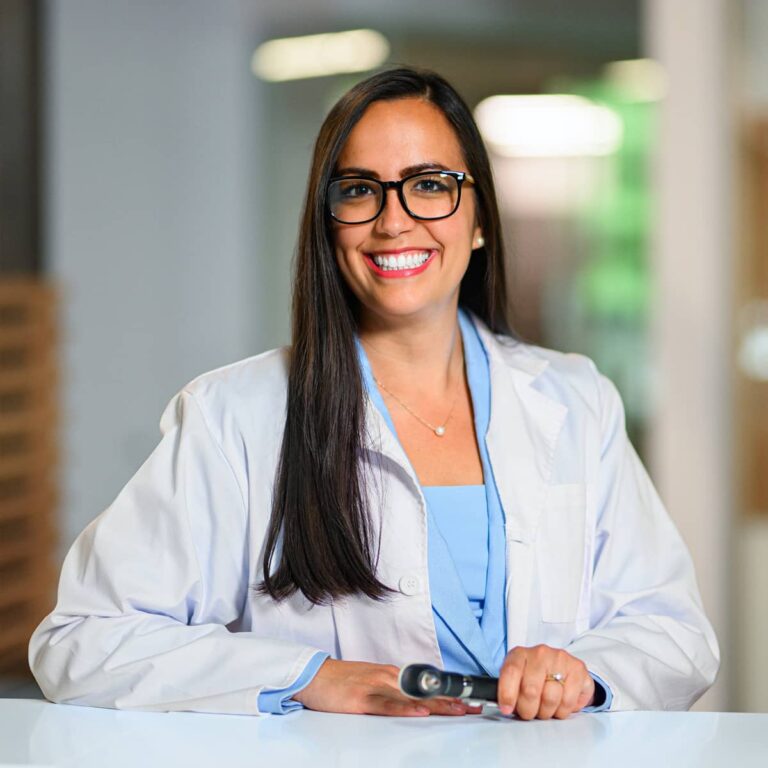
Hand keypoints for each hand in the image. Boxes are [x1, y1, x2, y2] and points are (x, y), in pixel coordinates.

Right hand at [291, 659, 482, 716]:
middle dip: (450, 700)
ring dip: (436, 705)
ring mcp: (375, 688)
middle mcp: (387, 678)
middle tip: (474, 708)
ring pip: (411, 697)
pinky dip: (404, 709)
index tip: (468, 702)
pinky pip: (386, 705)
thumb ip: (392, 691)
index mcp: (391, 676)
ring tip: (458, 710)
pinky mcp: (361, 700)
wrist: (314, 675)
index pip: (425, 686)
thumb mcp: (371, 683)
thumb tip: (415, 703)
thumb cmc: (342, 681)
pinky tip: (419, 713)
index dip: (448, 694)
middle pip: (424, 692)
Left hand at [497, 645, 593, 719]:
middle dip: (528, 710)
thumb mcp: (516, 680)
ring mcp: (559, 658)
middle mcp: (539, 653)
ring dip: (547, 712)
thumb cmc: (534, 677)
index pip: (510, 672)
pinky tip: (560, 703)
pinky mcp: (578, 668)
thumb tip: (488, 705)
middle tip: (530, 712)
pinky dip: (564, 710)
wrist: (563, 667)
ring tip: (546, 707)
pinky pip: (569, 700)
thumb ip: (505, 690)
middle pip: (530, 690)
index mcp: (519, 655)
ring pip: (550, 698)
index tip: (507, 709)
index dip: (507, 694)